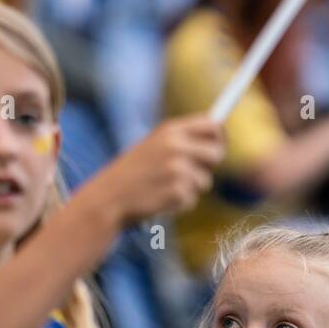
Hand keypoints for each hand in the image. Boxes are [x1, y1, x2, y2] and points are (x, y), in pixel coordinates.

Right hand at [94, 114, 224, 222]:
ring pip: (205, 181)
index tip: (218, 146)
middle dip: (210, 166)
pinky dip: (180, 203)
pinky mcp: (177, 192)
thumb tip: (218, 139)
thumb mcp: (153, 145)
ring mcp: (177, 169)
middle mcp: (176, 146)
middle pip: (217, 153)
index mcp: (170, 130)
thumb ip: (181, 140)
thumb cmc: (133, 173)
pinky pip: (193, 200)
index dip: (220, 136)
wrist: (108, 197)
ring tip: (165, 187)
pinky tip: (160, 199)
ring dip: (191, 188)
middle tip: (193, 173)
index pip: (212, 124)